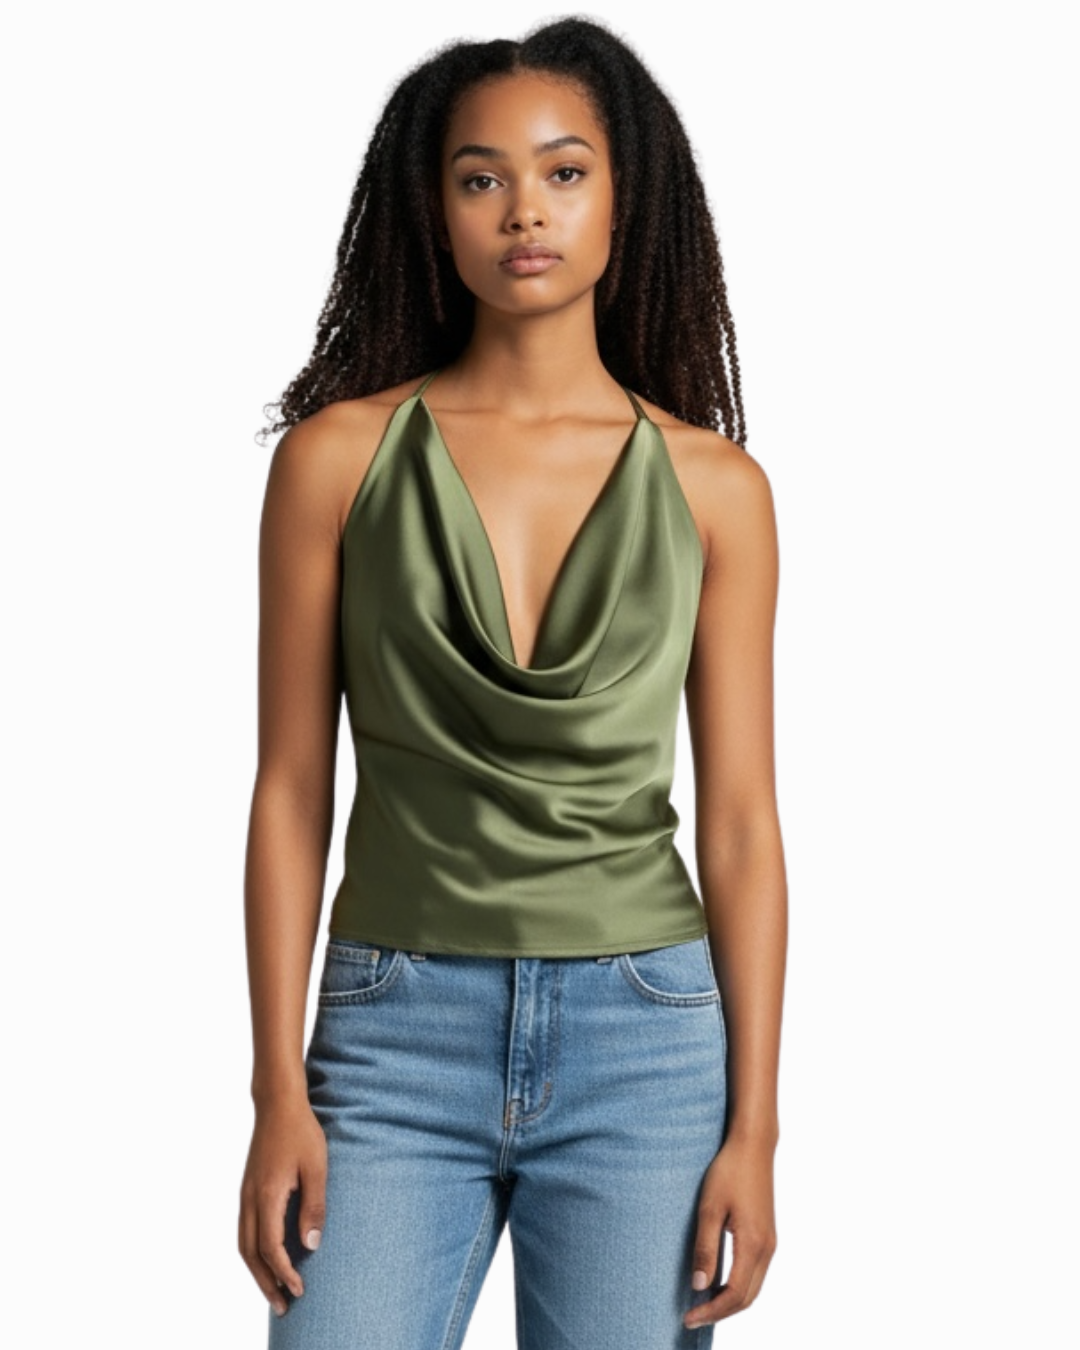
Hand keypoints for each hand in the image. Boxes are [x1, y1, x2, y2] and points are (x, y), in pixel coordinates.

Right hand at [238, 1097, 327, 1317]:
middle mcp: (249, 1199)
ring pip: (244, 1244)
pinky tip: (268, 1258)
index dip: (285, 1273)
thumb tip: (311, 1245)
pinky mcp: (248, 1189)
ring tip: (274, 1290)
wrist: (277, 1103)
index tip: (300, 1290)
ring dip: (257, 1271)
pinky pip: (245, 1230)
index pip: (271, 1248)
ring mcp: (245, 1194)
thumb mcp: (317, 1167)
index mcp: (266, 1196)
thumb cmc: (302, 1132)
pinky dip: (254, 1252)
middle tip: (283, 1307)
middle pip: (250, 1254)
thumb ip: (314, 1206)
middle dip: (266, 1283)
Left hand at [683, 1131, 777, 1329]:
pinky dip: (738, 1286)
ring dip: (730, 1301)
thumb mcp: (710, 1208)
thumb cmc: (729, 1172)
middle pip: (747, 1298)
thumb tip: (699, 1286)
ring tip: (702, 1304)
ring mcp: (770, 1242)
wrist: (753, 1146)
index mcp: (753, 1244)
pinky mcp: (767, 1235)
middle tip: (692, 1317)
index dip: (711, 1311)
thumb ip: (705, 1248)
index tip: (688, 1318)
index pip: (734, 1295)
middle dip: (720, 1312)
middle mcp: (767, 1248)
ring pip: (753, 1288)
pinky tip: (719, 1282)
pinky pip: (755, 1273)